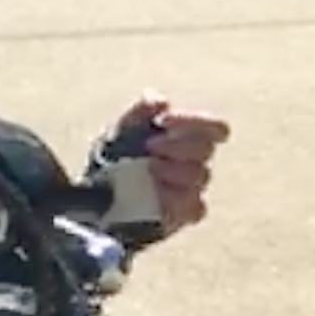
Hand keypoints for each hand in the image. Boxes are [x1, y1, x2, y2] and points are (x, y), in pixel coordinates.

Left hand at [106, 99, 229, 234]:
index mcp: (186, 137)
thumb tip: (162, 101)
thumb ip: (140, 112)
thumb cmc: (113, 159)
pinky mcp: (185, 214)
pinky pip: (195, 207)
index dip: (195, 122)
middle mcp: (195, 162)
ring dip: (172, 170)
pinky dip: (174, 199)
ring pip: (200, 176)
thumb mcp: (120, 130)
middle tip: (149, 147)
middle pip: (206, 150)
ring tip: (147, 171)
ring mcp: (192, 189)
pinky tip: (154, 194)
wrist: (98, 195)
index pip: (216, 128)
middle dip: (175, 145)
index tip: (164, 121)